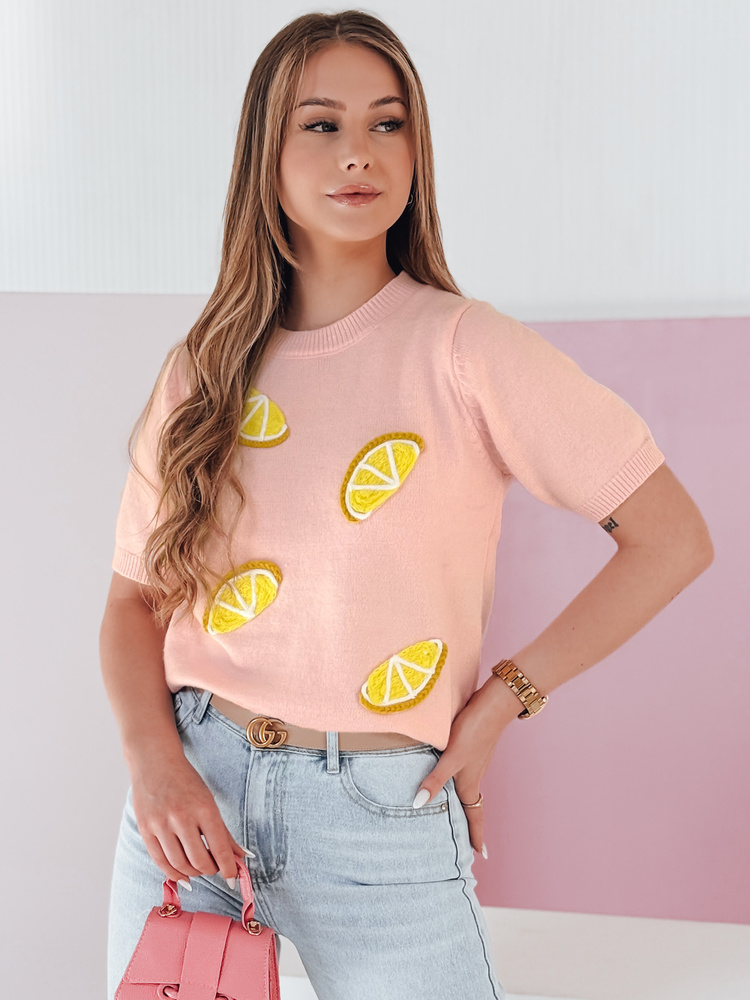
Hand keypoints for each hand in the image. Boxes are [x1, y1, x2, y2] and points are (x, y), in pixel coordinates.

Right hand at [130, 754, 253, 887]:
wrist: (155, 762)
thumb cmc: (186, 781)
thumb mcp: (209, 801)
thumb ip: (224, 832)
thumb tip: (242, 857)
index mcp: (204, 808)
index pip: (220, 848)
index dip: (228, 868)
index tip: (233, 878)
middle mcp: (182, 817)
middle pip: (200, 861)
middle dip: (211, 870)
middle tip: (215, 868)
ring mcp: (161, 824)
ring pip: (180, 865)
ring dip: (193, 873)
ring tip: (200, 869)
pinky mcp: (145, 829)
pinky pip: (160, 861)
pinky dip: (173, 873)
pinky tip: (182, 875)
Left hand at [412, 677, 519, 855]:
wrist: (493, 705)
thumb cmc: (474, 731)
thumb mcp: (452, 757)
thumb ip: (435, 780)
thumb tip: (418, 805)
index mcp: (470, 783)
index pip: (474, 816)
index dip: (476, 835)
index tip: (481, 855)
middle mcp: (474, 775)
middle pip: (472, 806)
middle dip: (470, 825)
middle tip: (466, 842)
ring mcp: (474, 762)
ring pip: (468, 790)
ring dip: (464, 804)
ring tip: (455, 815)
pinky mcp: (470, 748)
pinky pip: (465, 775)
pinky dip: (459, 785)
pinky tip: (449, 777)